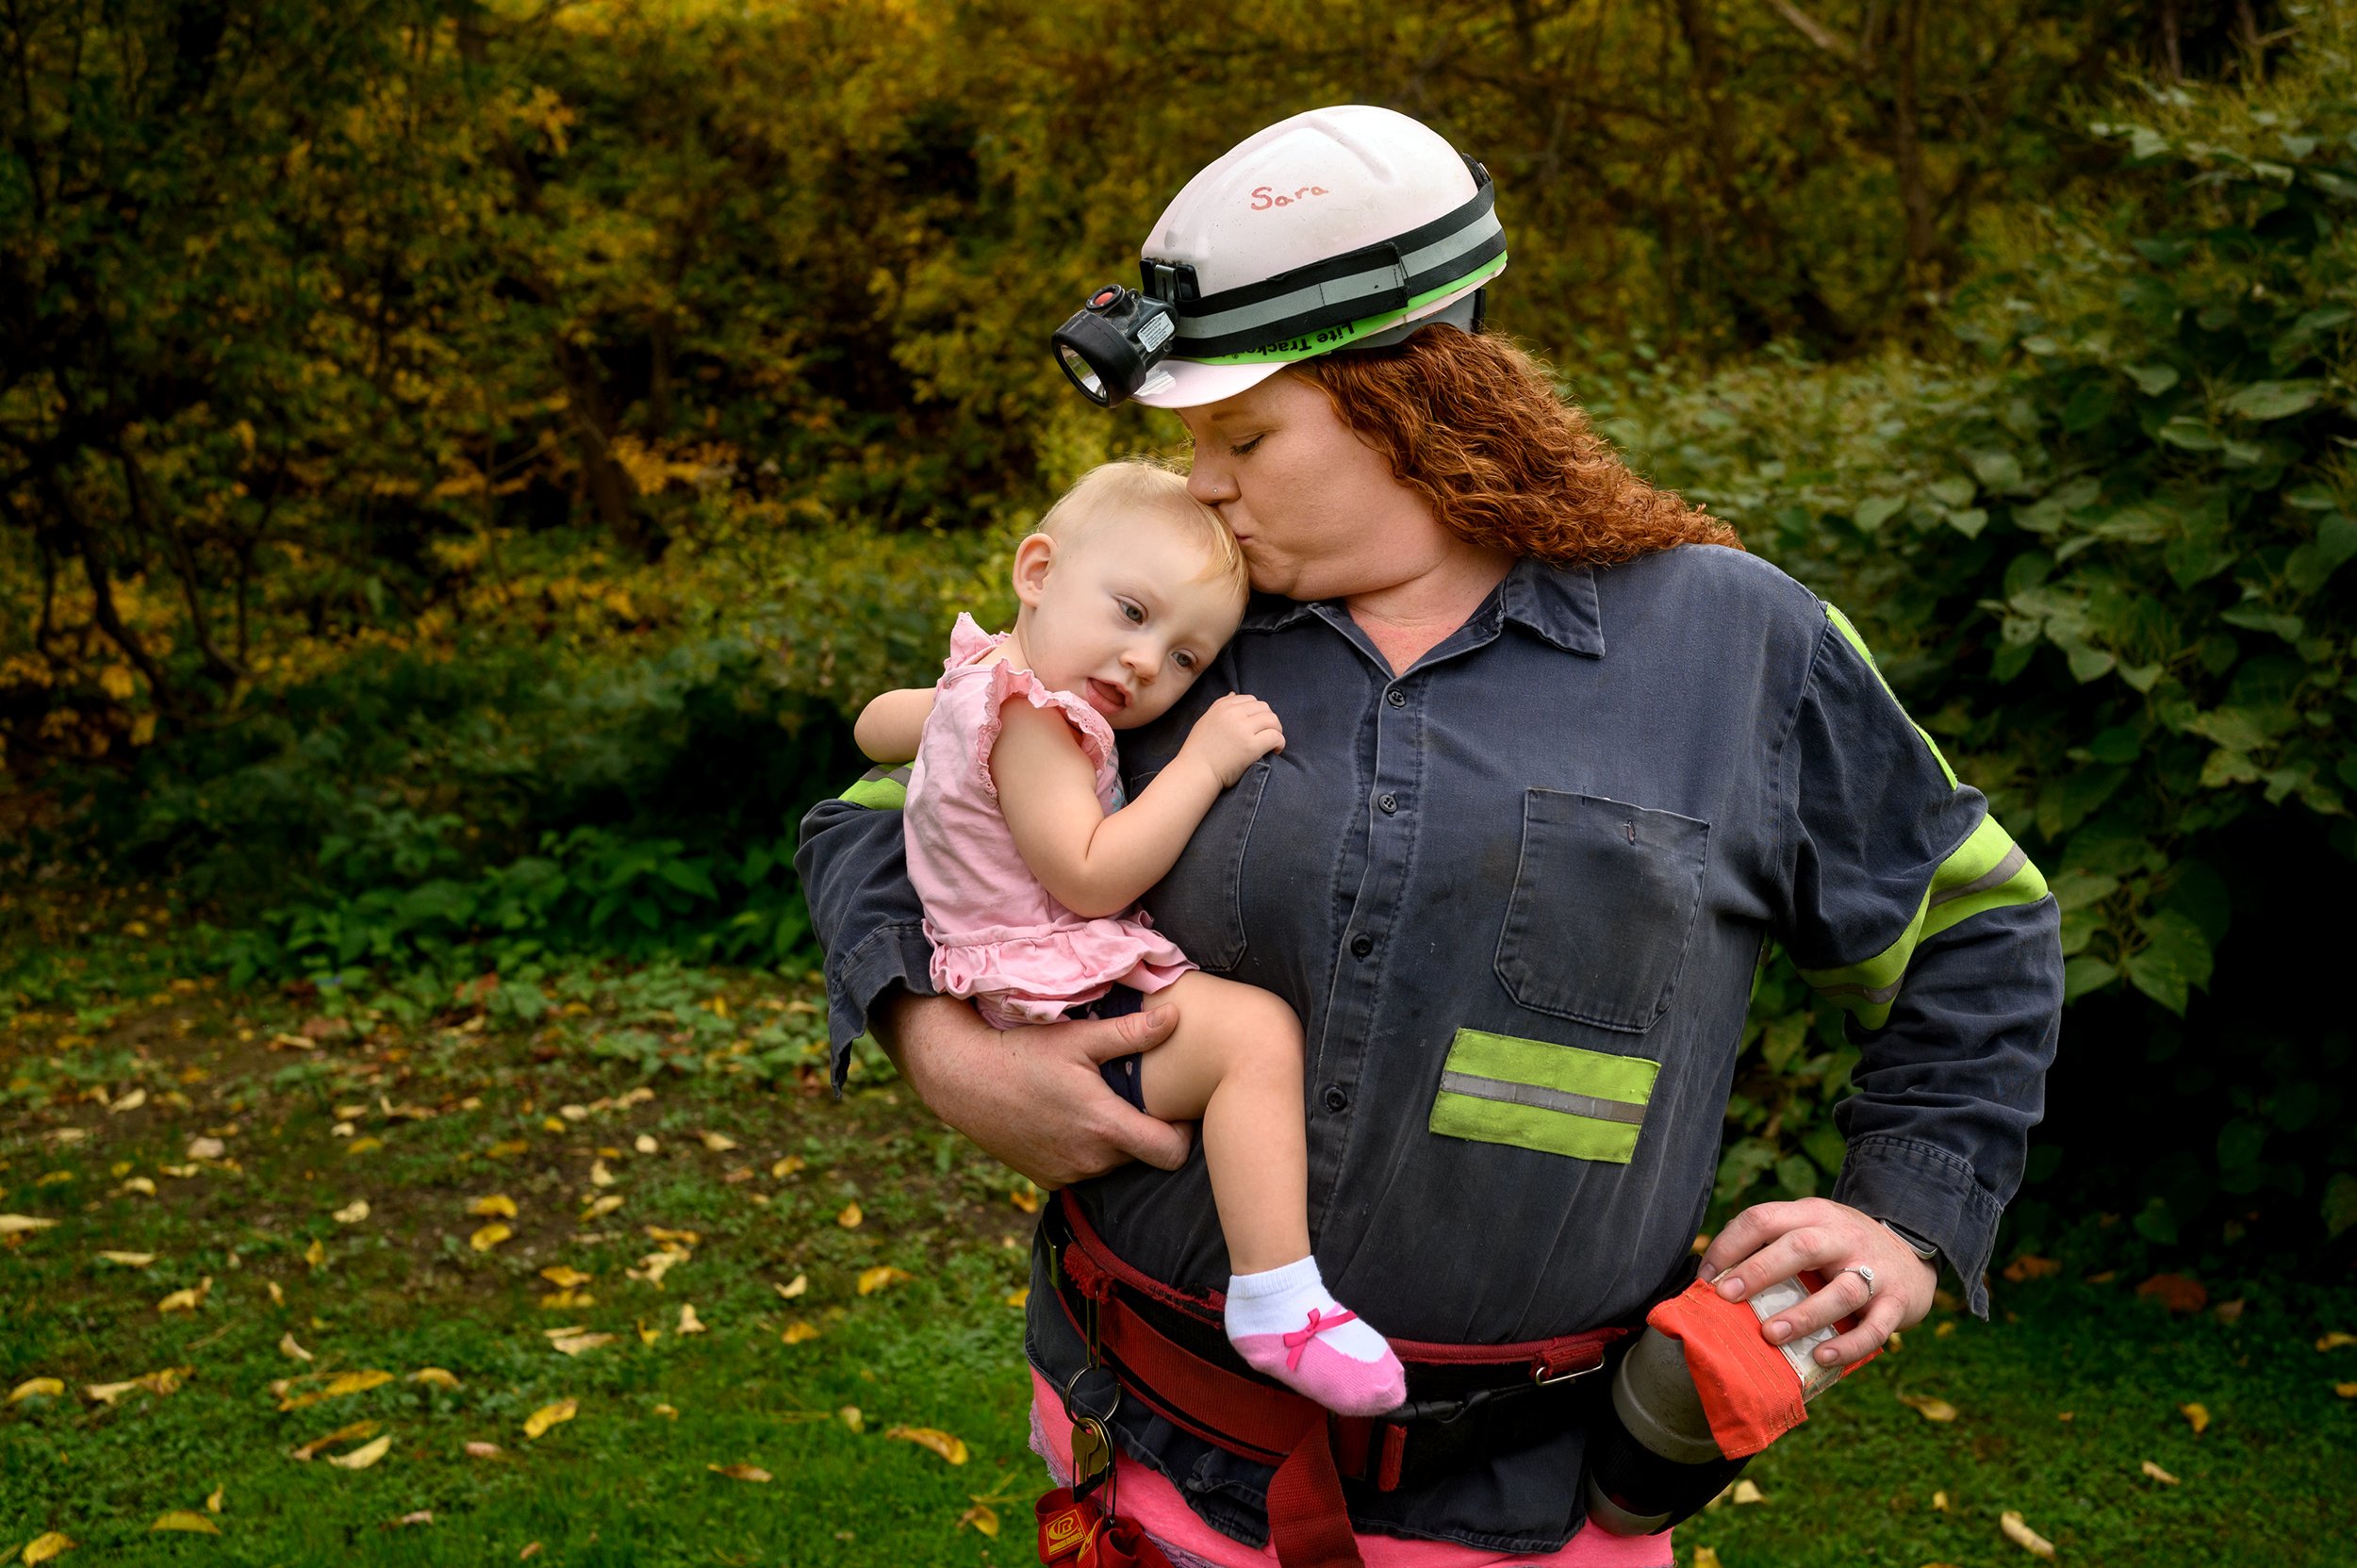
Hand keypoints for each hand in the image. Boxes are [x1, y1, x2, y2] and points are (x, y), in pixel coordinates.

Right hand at [877, 993, 1193, 1188]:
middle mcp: (1090, 1160)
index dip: (1183, 1134)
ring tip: (1097, 1105)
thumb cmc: (1022, 1053)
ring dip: (1115, 1141)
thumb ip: (1131, 1033)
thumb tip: (1176, 1017)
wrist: (963, 1081)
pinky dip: (1086, 1151)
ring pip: (1114, 1164)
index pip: (1171, 1153)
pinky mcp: (1047, 1180)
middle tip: (1134, 1097)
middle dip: (1145, 1130)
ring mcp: (1067, 1174)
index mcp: (1105, 1126)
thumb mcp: (1078, 1038)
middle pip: (1143, 1156)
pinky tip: (1070, 1121)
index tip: (1176, 1111)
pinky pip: (1084, 1170)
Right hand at [1177, 692, 1284, 788]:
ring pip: (1273, 720)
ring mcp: (1243, 729)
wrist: (1195, 771)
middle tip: (1267, 735)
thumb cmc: (1199, 750)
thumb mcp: (1206, 720)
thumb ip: (1220, 705)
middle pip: (1264, 708)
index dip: (1257, 712)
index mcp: (1222, 707)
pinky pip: (1275, 736)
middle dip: (1269, 720)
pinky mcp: (1251, 746)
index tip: (1256, 726)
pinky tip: (1275, 751)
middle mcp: (1233, 714)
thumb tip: (1233, 694)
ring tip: (1272, 743)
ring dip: (1276, 731)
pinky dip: (1280, 743)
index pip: (1251, 700)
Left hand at [1696, 1198, 1938, 1369]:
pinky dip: (1848, 1345)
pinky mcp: (1897, 1303)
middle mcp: (1843, 1237)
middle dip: (1759, 1271)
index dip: (1729, 1246)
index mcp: (1813, 1215)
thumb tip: (1712, 1280)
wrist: (1913, 1252)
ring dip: (1803, 1314)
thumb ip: (1772, 1245)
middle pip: (1801, 1247)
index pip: (1763, 1219)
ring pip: (1841, 1291)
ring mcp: (1874, 1270)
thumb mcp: (1811, 1229)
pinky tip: (1821, 1357)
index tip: (1705, 1277)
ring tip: (1770, 1334)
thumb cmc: (1842, 1249)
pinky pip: (1875, 1328)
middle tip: (1727, 1296)